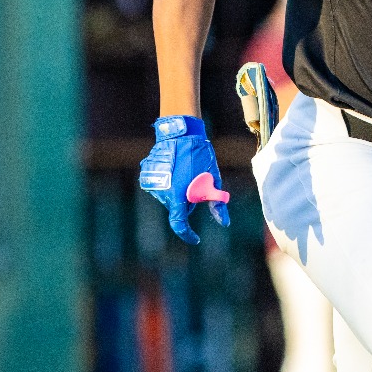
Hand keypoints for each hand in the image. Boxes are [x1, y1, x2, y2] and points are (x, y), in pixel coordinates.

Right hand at [140, 115, 230, 242]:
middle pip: (178, 207)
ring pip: (170, 197)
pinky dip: (170, 182)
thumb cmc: (199, 156)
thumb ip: (217, 203)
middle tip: (199, 184)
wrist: (180, 133)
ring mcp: (153, 184)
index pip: (179, 224)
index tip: (196, 238)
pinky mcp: (147, 175)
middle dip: (189, 202)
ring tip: (187, 172)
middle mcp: (162, 194)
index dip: (188, 234)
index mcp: (177, 197)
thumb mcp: (213, 179)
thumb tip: (224, 223)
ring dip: (179, 191)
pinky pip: (162, 186)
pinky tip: (177, 168)